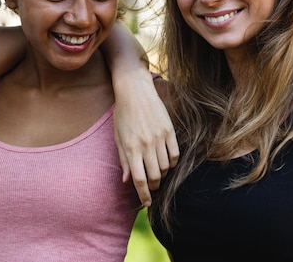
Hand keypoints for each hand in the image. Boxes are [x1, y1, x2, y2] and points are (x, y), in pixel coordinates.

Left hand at [112, 67, 178, 205]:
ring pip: (165, 167)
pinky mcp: (169, 131)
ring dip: (162, 175)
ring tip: (157, 173)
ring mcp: (159, 138)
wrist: (136, 91)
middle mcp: (146, 145)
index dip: (143, 194)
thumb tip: (127, 181)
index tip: (147, 202)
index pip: (139, 179)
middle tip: (151, 187)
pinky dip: (171, 163)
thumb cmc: (123, 114)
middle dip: (153, 187)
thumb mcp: (117, 137)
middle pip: (155, 177)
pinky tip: (166, 162)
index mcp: (131, 148)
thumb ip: (123, 160)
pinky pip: (175, 154)